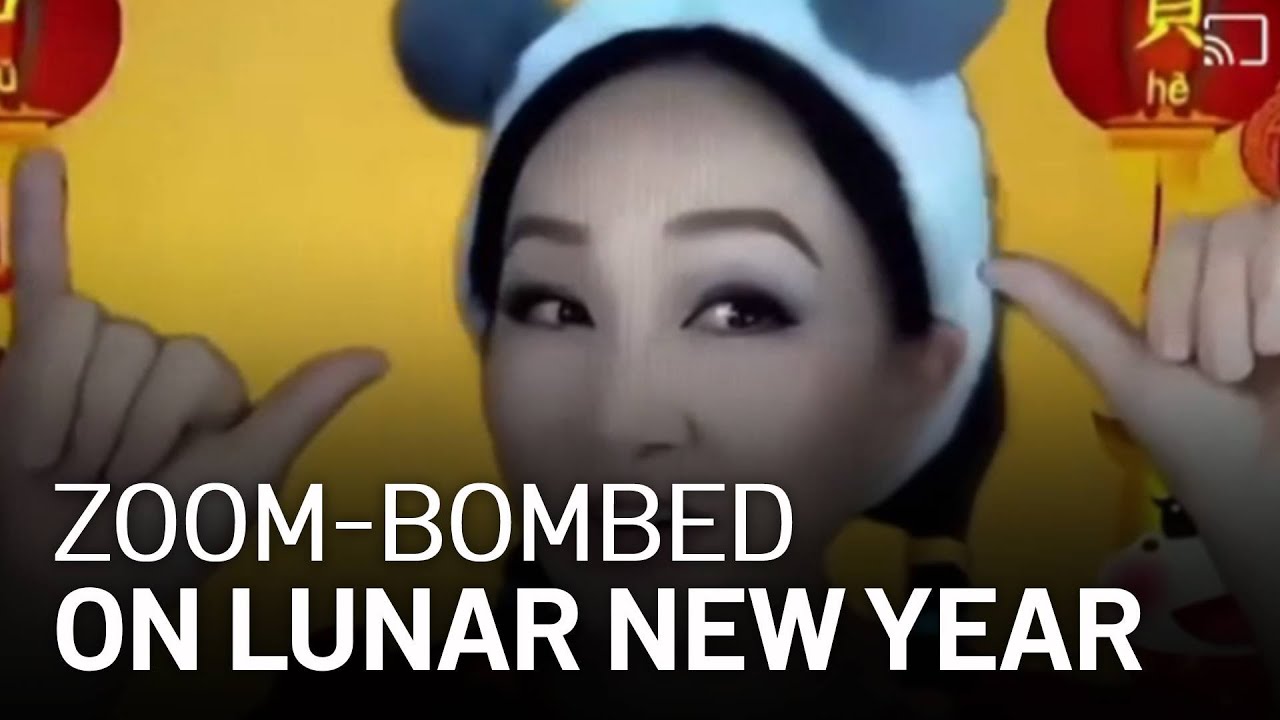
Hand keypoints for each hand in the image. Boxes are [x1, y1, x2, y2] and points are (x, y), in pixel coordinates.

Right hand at [0, 149, 387, 661]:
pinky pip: (39, 273)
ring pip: (72, 330)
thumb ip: (299, 409)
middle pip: (129, 344)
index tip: (156, 483)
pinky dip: (37, 217)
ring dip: (53, 412)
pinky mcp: (28, 353)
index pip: (189, 359)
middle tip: (99, 480)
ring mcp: (90, 351)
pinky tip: (50, 162)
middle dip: (107, 425)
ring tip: (57, 460)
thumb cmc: (157, 539)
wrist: (62, 583)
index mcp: (207, 382)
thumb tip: (379, 355)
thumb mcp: (238, 479)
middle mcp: (151, 358)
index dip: (164, 426)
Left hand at [983, 202, 1279, 695]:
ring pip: (1259, 229)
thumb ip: (1065, 310)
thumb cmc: (1203, 438)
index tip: (1177, 356)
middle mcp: (1262, 267)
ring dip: (1244, 316)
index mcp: (1210, 281)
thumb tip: (988, 264)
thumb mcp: (1126, 368)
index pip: (1188, 231)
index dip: (1175, 295)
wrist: (1274, 488)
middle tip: (1222, 371)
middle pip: (1222, 227)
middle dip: (1208, 309)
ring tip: (1260, 365)